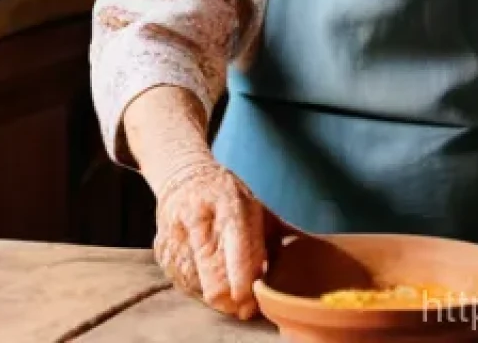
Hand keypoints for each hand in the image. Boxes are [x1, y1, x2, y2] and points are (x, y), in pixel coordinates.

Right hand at [152, 159, 270, 319]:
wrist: (183, 173)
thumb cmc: (228, 195)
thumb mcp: (258, 207)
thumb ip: (284, 236)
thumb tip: (316, 259)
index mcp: (230, 204)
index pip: (239, 255)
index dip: (248, 286)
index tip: (255, 301)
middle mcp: (199, 217)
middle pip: (215, 283)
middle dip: (234, 301)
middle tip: (245, 303)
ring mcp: (176, 234)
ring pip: (199, 289)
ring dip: (216, 294)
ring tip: (225, 279)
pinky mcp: (162, 248)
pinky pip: (184, 284)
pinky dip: (199, 286)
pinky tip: (207, 273)